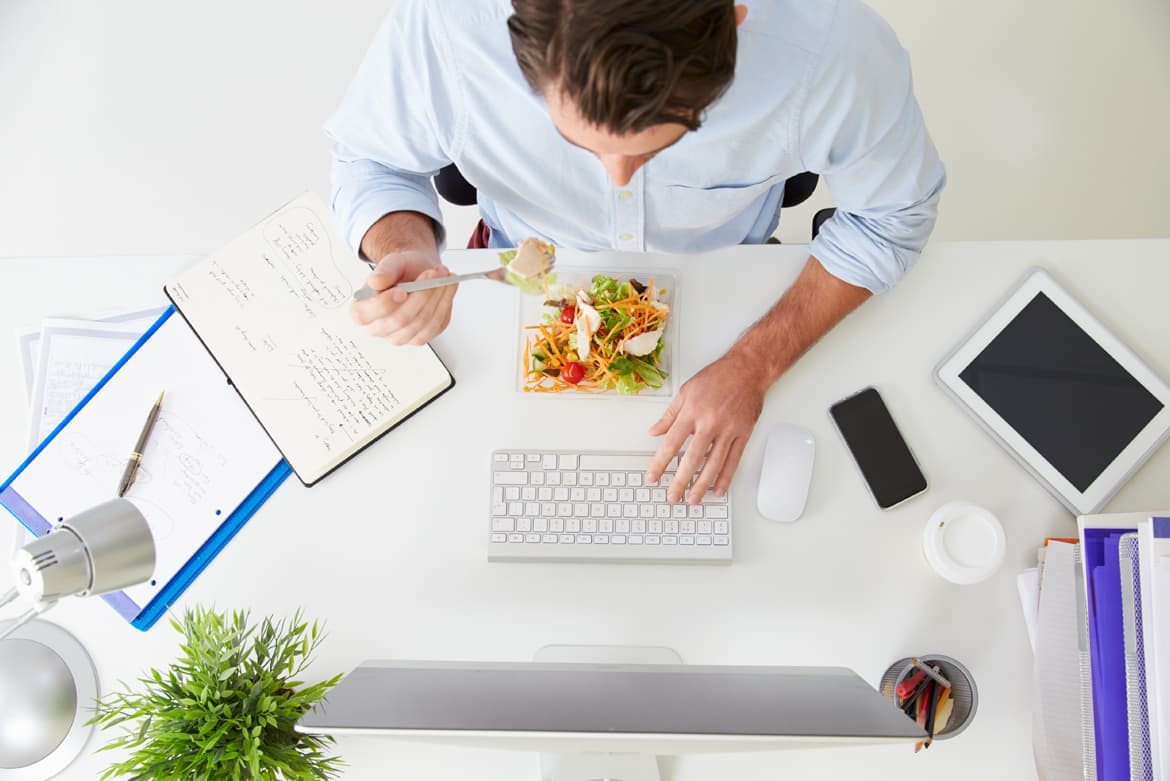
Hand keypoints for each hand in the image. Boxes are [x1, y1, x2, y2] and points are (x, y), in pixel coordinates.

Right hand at [350, 250, 456, 344]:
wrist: (415, 273)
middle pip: (401, 320)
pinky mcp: (421, 337)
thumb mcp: (390, 263)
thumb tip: (375, 282)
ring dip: (437, 297)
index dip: (386, 304)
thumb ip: (383, 271)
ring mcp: (401, 337)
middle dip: (421, 294)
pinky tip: (448, 287)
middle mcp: (379, 329)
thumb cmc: (400, 271)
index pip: (369, 314)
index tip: (402, 290)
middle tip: (432, 273)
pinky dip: (445, 304)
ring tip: (443, 276)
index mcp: (362, 312)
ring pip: (422, 323)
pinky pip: (436, 325)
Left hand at [646, 352, 765, 503]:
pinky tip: (718, 489)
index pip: (671, 443)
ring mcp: (728, 430)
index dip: (660, 463)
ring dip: (702, 484)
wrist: (748, 370)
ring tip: (693, 499)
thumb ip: (669, 415)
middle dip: (680, 481)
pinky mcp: (743, 434)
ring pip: (714, 464)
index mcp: (692, 412)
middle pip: (692, 459)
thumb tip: (654, 431)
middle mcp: (710, 423)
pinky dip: (725, 477)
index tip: (653, 477)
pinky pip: (734, 460)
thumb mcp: (686, 391)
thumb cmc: (717, 377)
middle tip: (673, 497)